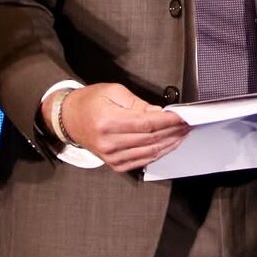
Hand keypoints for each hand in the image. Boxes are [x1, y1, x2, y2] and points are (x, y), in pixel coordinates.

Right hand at [59, 83, 190, 173]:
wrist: (69, 119)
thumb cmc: (89, 103)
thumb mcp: (114, 92)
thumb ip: (139, 104)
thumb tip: (160, 113)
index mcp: (108, 121)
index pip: (147, 124)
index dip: (169, 121)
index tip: (182, 117)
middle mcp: (109, 142)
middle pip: (151, 139)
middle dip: (173, 131)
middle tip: (187, 124)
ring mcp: (111, 156)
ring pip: (150, 152)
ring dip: (170, 143)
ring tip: (182, 134)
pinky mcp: (114, 164)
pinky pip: (142, 161)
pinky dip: (159, 153)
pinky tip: (168, 145)